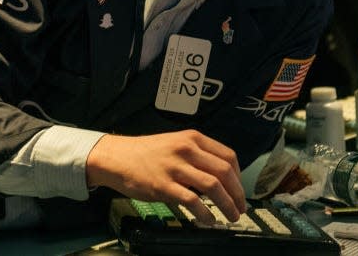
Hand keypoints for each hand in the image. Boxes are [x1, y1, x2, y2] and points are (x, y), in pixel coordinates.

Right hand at [85, 129, 245, 224]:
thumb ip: (196, 155)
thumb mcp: (175, 143)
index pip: (228, 156)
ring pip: (213, 186)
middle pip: (225, 171)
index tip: (239, 189)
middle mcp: (187, 150)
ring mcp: (175, 167)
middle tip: (240, 207)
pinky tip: (209, 220)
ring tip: (231, 216)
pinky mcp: (164, 185)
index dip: (239, 176)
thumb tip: (218, 177)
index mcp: (192, 138)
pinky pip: (193, 201)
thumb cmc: (145, 153)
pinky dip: (206, 213)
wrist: (117, 157)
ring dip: (227, 204)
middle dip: (238, 193)